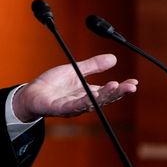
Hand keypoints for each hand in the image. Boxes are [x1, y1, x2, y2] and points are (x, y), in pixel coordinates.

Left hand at [13, 53, 137, 121]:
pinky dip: (84, 101)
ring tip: (115, 86)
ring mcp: (72, 107)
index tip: (134, 82)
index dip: (121, 88)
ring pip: (91, 102)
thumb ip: (93, 66)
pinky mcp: (59, 108)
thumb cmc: (53, 84)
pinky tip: (93, 96)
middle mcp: (83, 102)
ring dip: (104, 95)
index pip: (108, 91)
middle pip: (104, 98)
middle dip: (118, 92)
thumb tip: (113, 58)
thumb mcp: (75, 70)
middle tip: (131, 86)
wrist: (32, 93)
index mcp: (88, 93)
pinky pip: (73, 105)